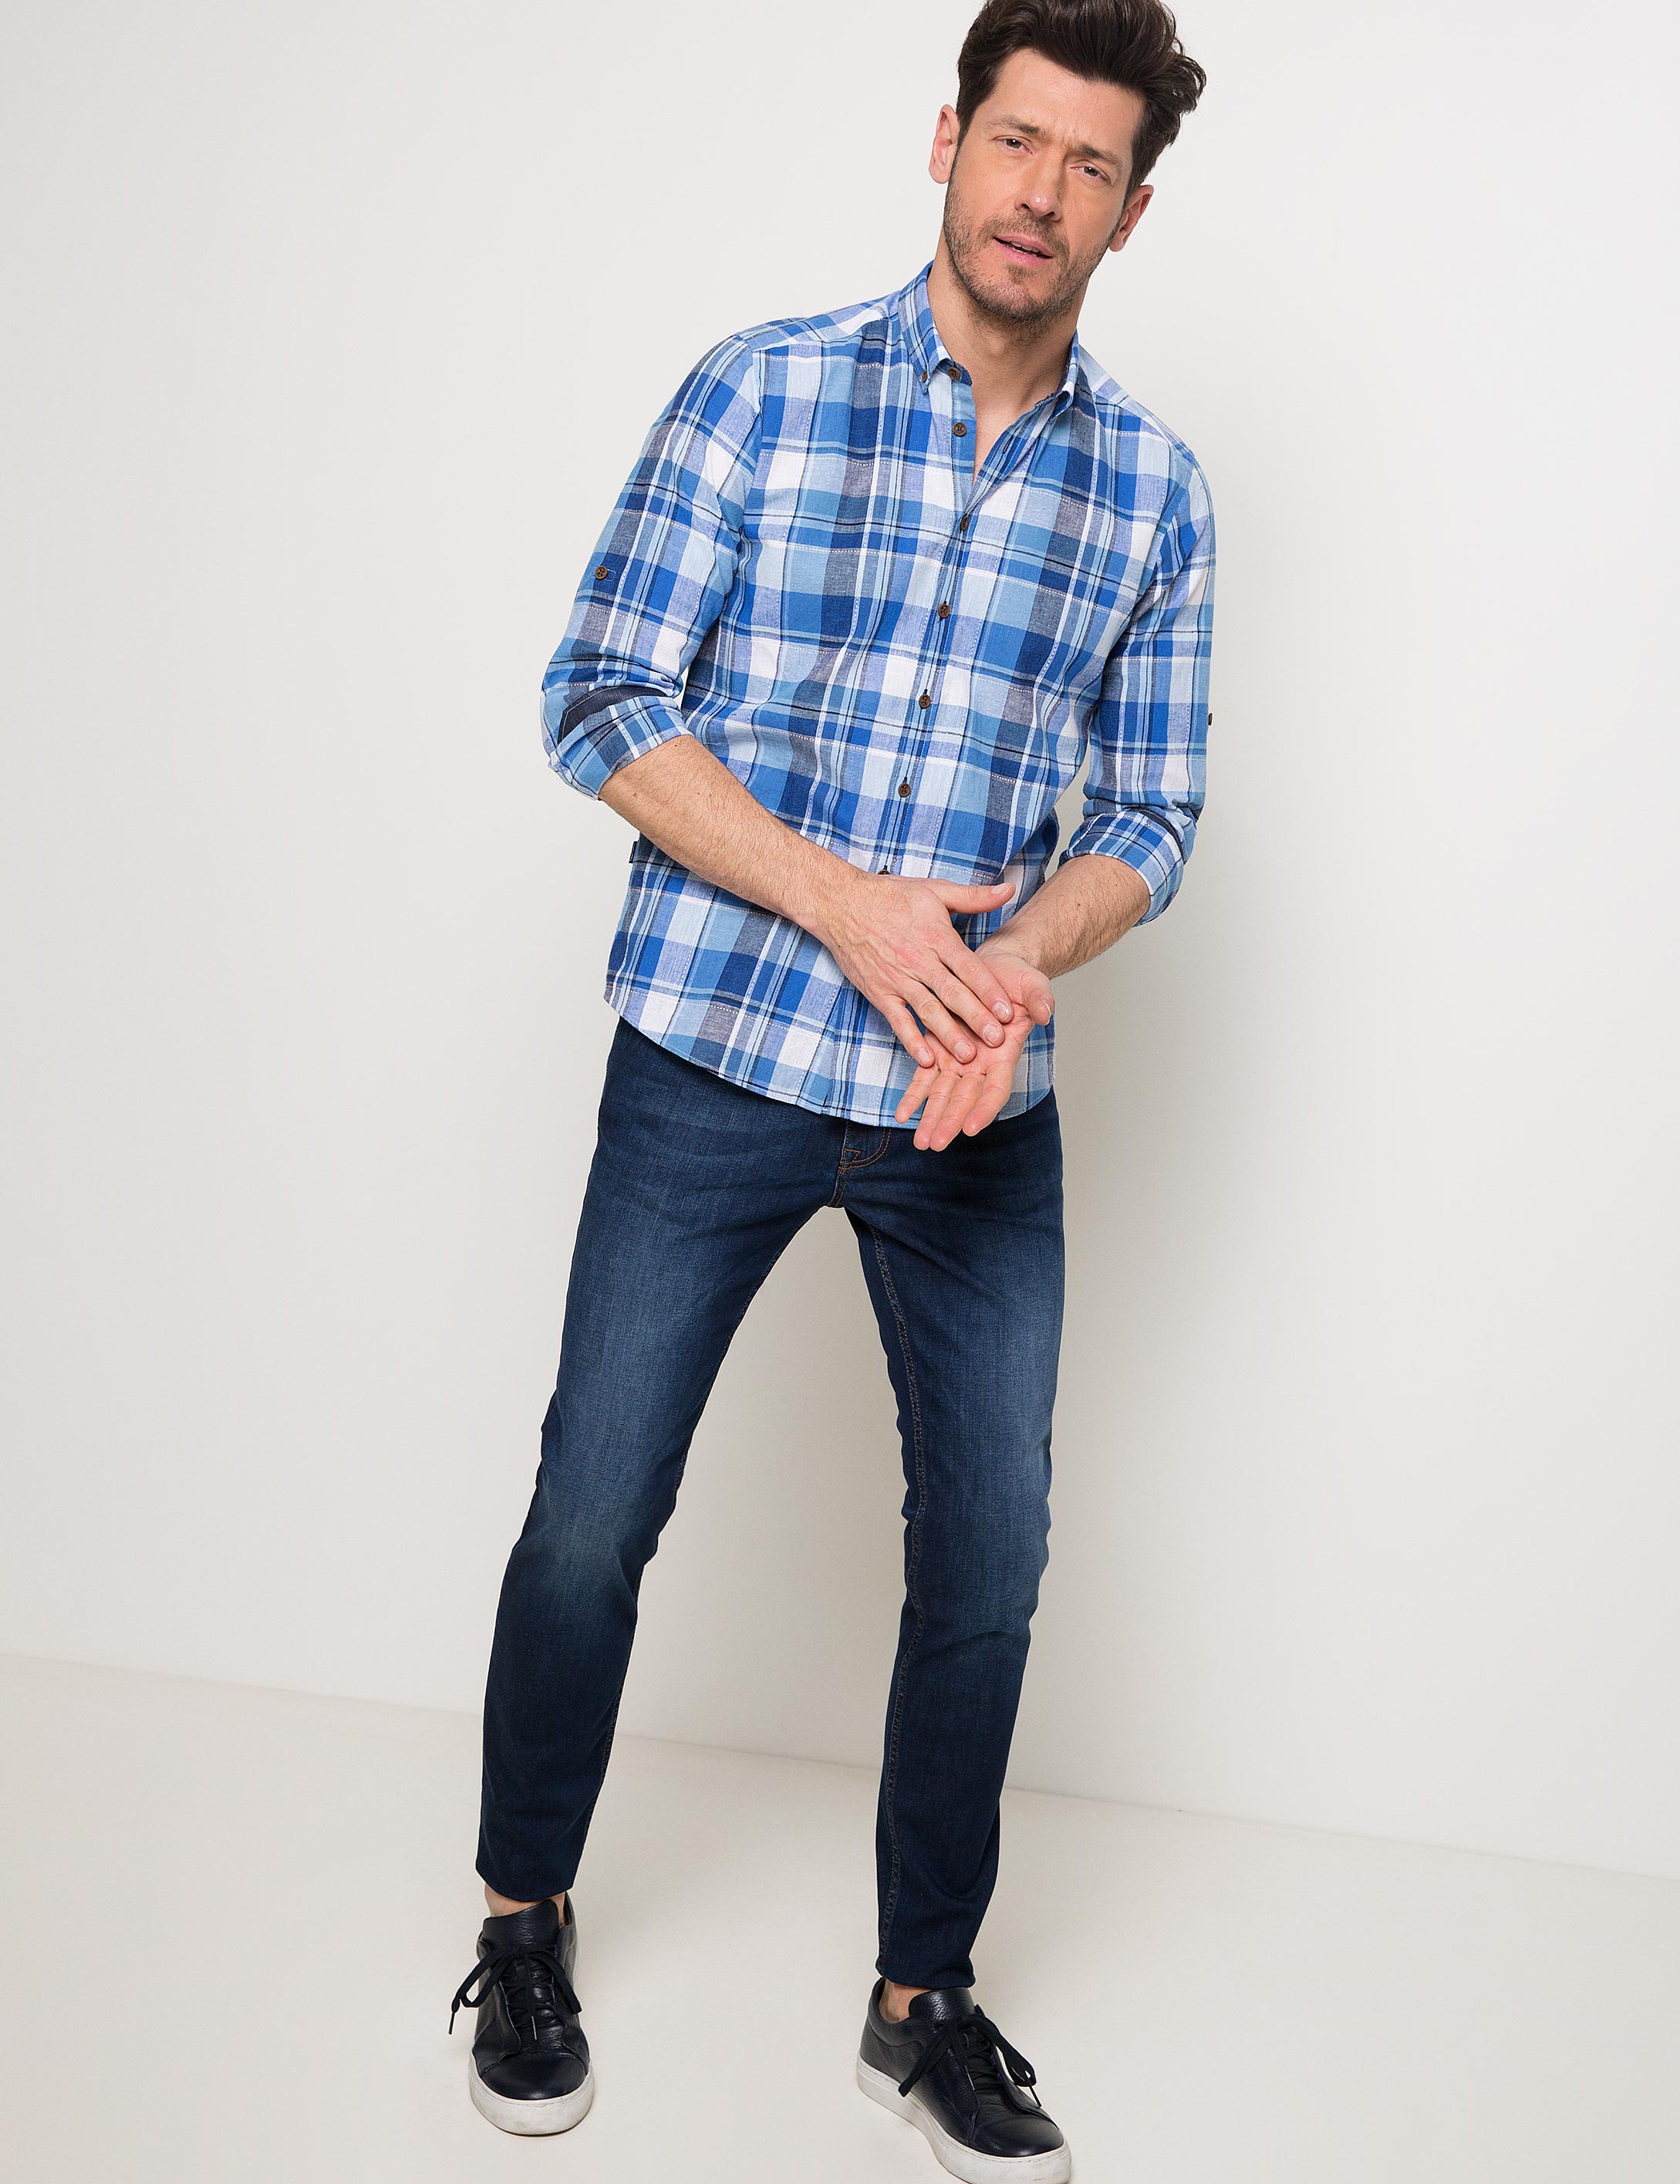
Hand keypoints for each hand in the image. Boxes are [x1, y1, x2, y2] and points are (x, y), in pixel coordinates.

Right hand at [816, 871, 1020, 1069]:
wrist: (841, 903)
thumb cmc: (890, 896)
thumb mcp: (936, 890)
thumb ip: (974, 896)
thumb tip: (1009, 889)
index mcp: (937, 937)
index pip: (969, 968)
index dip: (989, 991)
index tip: (1008, 1011)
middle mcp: (919, 961)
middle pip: (952, 994)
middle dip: (976, 1019)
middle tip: (997, 1040)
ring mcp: (897, 979)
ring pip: (928, 1010)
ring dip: (948, 1035)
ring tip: (967, 1056)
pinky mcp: (878, 991)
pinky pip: (897, 1020)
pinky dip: (911, 1039)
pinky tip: (926, 1059)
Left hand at [893, 943, 1054, 1149]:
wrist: (992, 967)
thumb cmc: (1016, 979)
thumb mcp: (1034, 983)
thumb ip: (1040, 999)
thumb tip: (1044, 1012)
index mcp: (1005, 1053)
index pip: (996, 1088)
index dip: (985, 1108)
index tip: (972, 1127)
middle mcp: (981, 1063)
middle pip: (965, 1099)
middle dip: (950, 1121)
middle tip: (935, 1143)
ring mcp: (958, 1059)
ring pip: (942, 1094)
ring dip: (930, 1118)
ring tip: (919, 1142)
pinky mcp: (937, 1049)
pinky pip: (923, 1076)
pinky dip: (913, 1096)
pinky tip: (901, 1115)